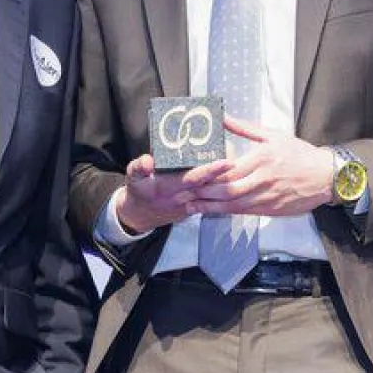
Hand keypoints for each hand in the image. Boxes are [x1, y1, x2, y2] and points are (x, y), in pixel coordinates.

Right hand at [115, 153, 231, 234]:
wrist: (141, 215)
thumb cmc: (138, 190)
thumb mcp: (132, 177)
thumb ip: (138, 167)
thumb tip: (148, 161)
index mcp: (168, 187)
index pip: (193, 179)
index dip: (210, 171)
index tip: (227, 162)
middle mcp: (183, 197)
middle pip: (209, 185)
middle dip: (226, 174)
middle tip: (241, 157)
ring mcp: (190, 204)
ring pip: (212, 192)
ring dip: (225, 181)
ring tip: (239, 163)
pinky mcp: (195, 207)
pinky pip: (210, 197)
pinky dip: (220, 187)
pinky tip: (230, 175)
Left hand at [188, 117, 334, 216]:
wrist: (326, 177)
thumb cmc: (299, 153)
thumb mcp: (273, 135)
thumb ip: (245, 128)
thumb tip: (223, 118)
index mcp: (262, 158)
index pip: (228, 169)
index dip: (207, 175)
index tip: (189, 175)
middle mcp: (262, 180)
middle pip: (227, 190)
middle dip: (202, 194)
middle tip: (182, 194)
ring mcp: (266, 197)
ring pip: (233, 205)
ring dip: (210, 207)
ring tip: (190, 206)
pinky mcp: (270, 210)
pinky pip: (243, 213)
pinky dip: (225, 213)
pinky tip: (211, 211)